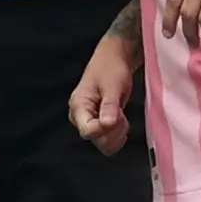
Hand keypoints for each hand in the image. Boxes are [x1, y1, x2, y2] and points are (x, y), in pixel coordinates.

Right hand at [69, 37, 134, 154]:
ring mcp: (88, 122)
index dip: (105, 129)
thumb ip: (109, 106)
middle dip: (114, 131)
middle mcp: (79, 117)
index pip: (88, 132)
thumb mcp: (112, 85)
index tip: (118, 115)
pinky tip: (121, 119)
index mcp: (78, 106)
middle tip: (122, 114)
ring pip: (103, 143)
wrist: (113, 58)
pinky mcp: (97, 124)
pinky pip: (108, 139)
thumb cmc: (111, 67)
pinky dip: (118, 133)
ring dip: (117, 133)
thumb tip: (107, 125)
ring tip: (121, 114)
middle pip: (96, 140)